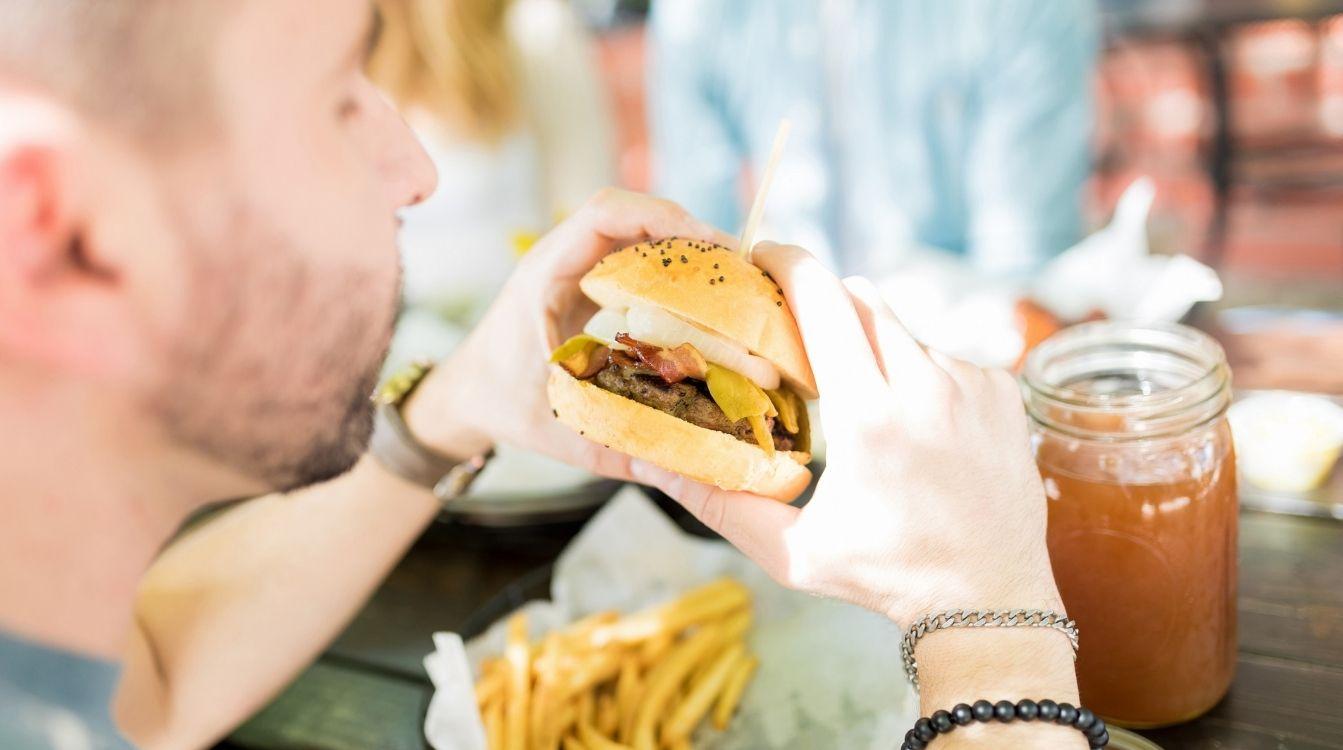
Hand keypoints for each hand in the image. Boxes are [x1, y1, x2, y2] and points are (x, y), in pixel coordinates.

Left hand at [404, 188, 733, 479]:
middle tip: (738, 269)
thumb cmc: (500, 406)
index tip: (710, 245)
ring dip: (683, 251)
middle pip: (632, 216)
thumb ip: (617, 449)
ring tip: (731, 283)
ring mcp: (575, 267)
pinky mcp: (589, 284)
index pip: (604, 216)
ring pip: (637, 235)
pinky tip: (704, 303)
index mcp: (545, 276)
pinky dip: (671, 272)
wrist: (465, 396)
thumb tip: (686, 471)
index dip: (661, 219)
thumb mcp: (559, 429)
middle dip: (688, 233)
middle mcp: (562, 260)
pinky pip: (635, 260)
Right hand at [632, 242, 1062, 627]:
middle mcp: (928, 387)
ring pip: (906, 330)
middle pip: (863, 299)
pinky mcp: (1004, 392)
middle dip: (826, 306)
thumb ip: (720, 504)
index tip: (763, 254)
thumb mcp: (791, 551)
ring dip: (875, 348)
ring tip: (866, 407)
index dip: (787, 263)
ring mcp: (974, 385)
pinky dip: (922, 376)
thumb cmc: (884, 576)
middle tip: (803, 340)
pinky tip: (918, 427)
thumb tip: (655, 467)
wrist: (989, 600)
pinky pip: (948, 357)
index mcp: (869, 417)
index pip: (824, 299)